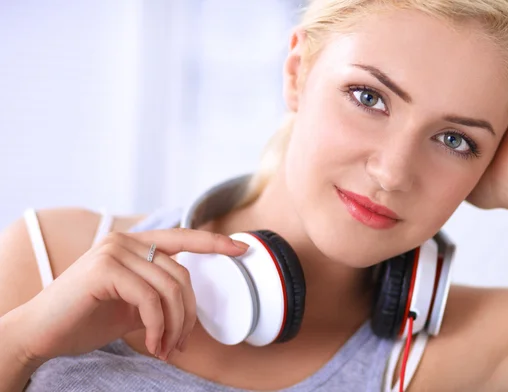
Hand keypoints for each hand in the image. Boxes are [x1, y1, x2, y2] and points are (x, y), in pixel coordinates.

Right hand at [13, 229, 248, 363]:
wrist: (40, 333)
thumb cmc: (86, 319)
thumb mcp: (132, 305)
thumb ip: (158, 295)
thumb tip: (190, 309)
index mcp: (134, 245)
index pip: (183, 237)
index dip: (215, 242)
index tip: (244, 249)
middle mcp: (125, 241)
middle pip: (182, 274)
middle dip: (188, 314)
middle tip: (180, 343)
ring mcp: (114, 251)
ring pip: (170, 288)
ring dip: (174, 325)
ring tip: (166, 348)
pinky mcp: (104, 269)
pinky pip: (150, 299)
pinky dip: (158, 326)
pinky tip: (153, 345)